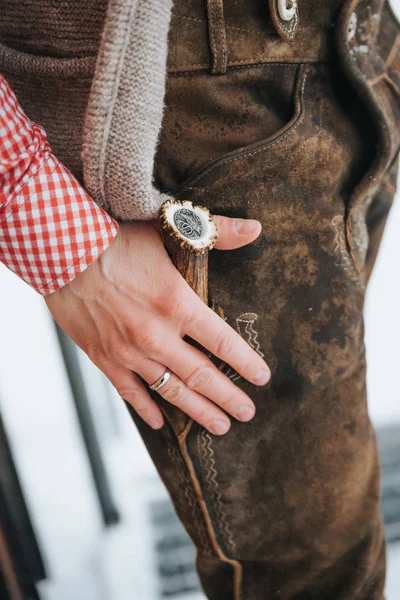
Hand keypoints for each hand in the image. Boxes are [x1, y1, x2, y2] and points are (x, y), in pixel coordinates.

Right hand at [45, 217, 270, 434]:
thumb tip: (255, 228)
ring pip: (171, 390)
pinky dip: (146, 409)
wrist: (59, 248)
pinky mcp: (103, 357)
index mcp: (177, 303)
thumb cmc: (115, 237)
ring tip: (220, 426)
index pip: (222, 341)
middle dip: (228, 397)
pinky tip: (161, 423)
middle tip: (248, 414)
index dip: (246, 362)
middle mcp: (156, 334)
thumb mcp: (169, 229)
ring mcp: (128, 350)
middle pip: (202, 375)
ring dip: (198, 410)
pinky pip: (129, 392)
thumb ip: (217, 233)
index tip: (262, 379)